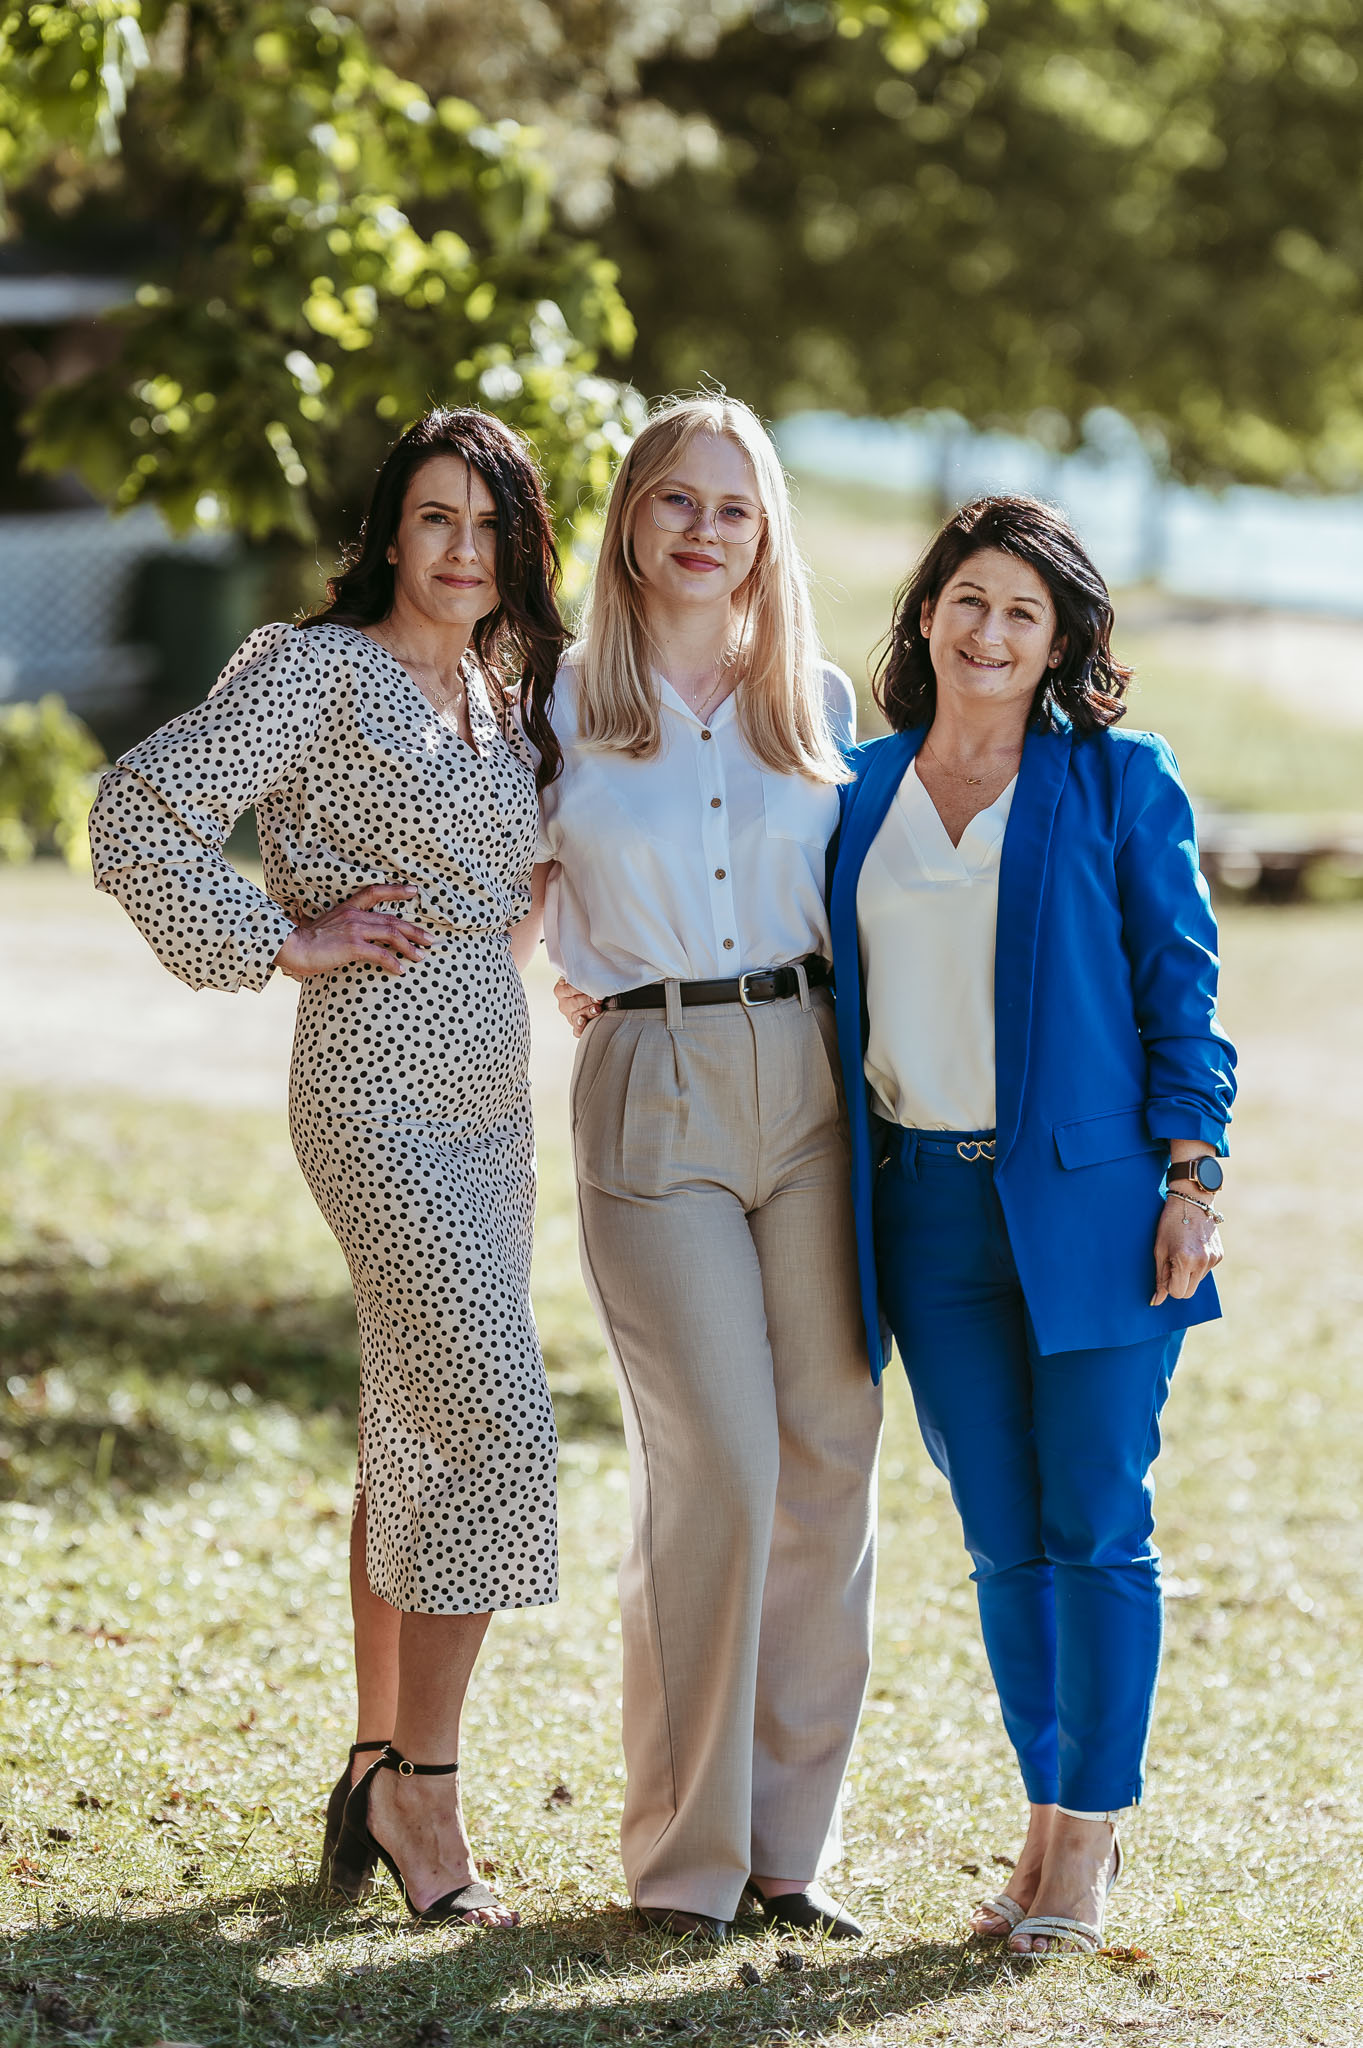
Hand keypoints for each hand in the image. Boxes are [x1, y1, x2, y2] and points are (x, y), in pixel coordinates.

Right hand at [274, 883, 434, 979]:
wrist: (292, 947)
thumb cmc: (305, 941)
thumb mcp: (326, 926)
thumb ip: (342, 927)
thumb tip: (352, 938)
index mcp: (348, 908)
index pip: (375, 891)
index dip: (396, 890)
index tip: (414, 890)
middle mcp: (355, 915)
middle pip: (393, 919)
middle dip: (415, 930)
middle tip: (430, 939)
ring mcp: (355, 930)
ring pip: (392, 935)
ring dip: (410, 946)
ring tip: (421, 956)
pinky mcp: (354, 946)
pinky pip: (381, 954)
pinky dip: (394, 962)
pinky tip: (401, 970)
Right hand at [554, 975, 601, 1037]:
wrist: (595, 996)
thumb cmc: (589, 986)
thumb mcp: (583, 979)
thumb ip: (576, 977)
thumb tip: (566, 978)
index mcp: (561, 991)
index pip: (567, 989)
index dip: (578, 988)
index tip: (590, 986)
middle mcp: (564, 1004)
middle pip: (574, 1003)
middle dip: (587, 1000)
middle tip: (598, 999)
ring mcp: (570, 1016)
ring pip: (576, 1016)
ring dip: (588, 1012)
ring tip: (597, 1009)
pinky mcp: (577, 1027)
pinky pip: (577, 1030)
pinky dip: (580, 1027)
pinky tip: (583, 1021)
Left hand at [1151, 1193, 1223, 1305]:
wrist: (1192, 1201)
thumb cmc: (1170, 1224)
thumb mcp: (1160, 1250)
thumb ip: (1160, 1277)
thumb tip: (1157, 1301)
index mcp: (1186, 1260)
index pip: (1178, 1293)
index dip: (1169, 1285)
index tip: (1166, 1270)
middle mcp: (1203, 1262)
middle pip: (1189, 1292)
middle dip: (1179, 1284)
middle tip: (1172, 1265)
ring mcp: (1213, 1260)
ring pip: (1197, 1282)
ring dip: (1188, 1274)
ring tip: (1182, 1252)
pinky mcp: (1219, 1256)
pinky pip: (1205, 1271)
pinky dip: (1197, 1266)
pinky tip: (1192, 1249)